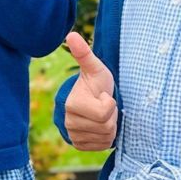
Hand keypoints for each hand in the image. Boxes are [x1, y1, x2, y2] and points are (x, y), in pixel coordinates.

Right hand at [63, 31, 118, 150]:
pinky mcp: (80, 145)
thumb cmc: (95, 83)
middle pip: (106, 126)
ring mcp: (74, 136)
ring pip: (106, 136)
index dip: (109, 103)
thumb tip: (71, 34)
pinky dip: (106, 136)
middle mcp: (69, 123)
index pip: (104, 113)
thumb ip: (84, 54)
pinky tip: (100, 125)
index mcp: (72, 105)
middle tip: (104, 104)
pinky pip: (103, 145)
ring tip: (102, 114)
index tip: (103, 95)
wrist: (89, 101)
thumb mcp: (95, 68)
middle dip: (111, 115)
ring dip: (110, 125)